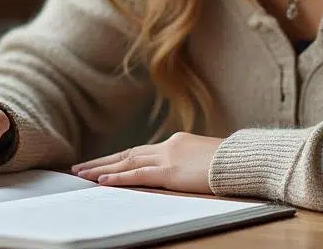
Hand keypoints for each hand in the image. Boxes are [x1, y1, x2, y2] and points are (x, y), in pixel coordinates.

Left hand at [71, 132, 222, 193]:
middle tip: (80, 168)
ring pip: (126, 162)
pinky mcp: (170, 172)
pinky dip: (118, 177)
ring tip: (83, 175)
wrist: (242, 160)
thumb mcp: (206, 160)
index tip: (102, 163)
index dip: (118, 157)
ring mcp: (167, 158)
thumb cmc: (231, 163)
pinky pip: (137, 175)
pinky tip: (102, 180)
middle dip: (103, 161)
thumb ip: (190, 163)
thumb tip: (185, 171)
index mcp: (176, 142)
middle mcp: (168, 146)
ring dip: (102, 169)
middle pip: (127, 153)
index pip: (140, 150)